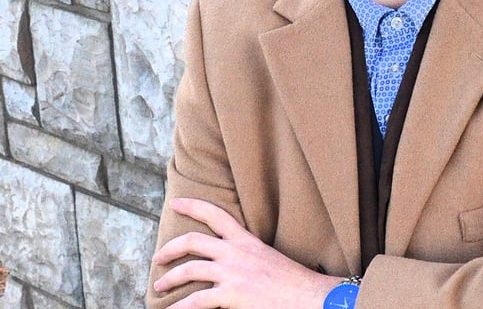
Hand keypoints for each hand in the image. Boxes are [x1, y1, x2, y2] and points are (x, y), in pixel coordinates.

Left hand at [152, 198, 338, 307]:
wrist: (306, 294)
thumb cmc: (289, 279)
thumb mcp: (265, 257)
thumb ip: (245, 254)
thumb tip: (227, 260)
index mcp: (245, 239)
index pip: (215, 214)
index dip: (192, 206)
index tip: (174, 203)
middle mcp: (235, 251)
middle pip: (193, 241)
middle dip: (170, 249)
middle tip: (158, 258)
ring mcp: (232, 272)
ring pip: (190, 270)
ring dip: (169, 280)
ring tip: (160, 287)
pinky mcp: (232, 294)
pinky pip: (197, 301)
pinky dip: (180, 308)